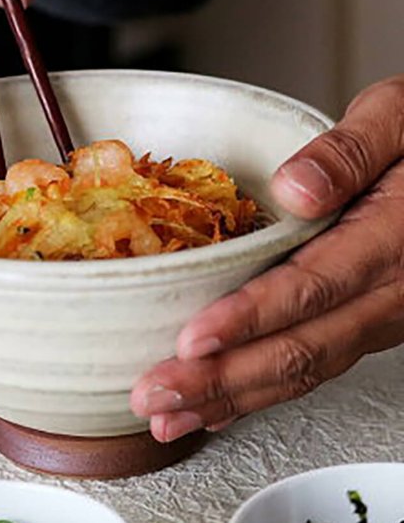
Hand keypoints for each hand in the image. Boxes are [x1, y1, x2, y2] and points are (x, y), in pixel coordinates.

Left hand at [131, 75, 403, 442]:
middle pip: (298, 349)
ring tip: (170, 417)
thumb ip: (350, 152)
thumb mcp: (398, 118)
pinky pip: (313, 367)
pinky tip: (218, 409)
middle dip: (220, 379)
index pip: (311, 288)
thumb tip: (296, 190)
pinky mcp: (365, 325)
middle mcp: (389, 293)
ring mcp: (379, 317)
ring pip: (302, 371)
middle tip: (156, 397)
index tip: (191, 341)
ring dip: (231, 399)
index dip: (249, 318)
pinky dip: (260, 395)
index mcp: (392, 239)